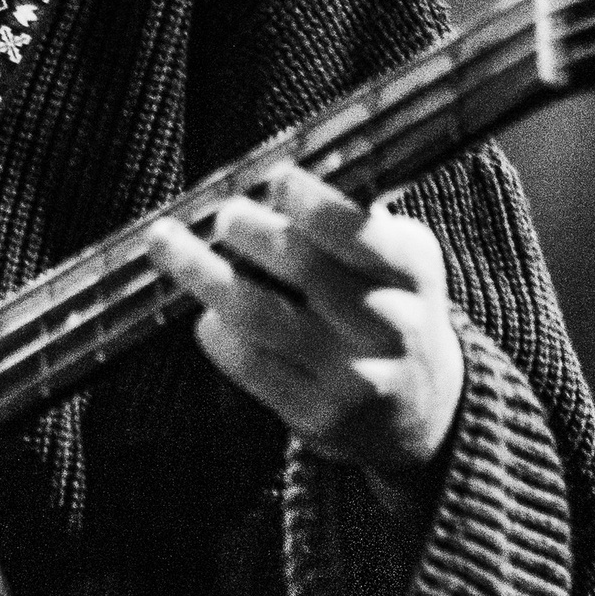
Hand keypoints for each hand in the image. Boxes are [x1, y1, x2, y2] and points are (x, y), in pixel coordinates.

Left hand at [146, 164, 463, 475]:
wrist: (425, 413)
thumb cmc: (392, 309)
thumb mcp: (400, 260)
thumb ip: (353, 222)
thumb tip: (275, 181)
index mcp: (413, 275)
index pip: (365, 236)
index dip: (317, 206)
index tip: (278, 178)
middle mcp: (390, 327)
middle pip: (308, 270)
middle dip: (255, 233)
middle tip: (225, 214)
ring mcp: (353, 377)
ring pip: (263, 317)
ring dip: (206, 274)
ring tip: (169, 244)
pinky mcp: (317, 416)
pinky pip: (251, 365)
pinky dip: (218, 332)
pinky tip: (208, 313)